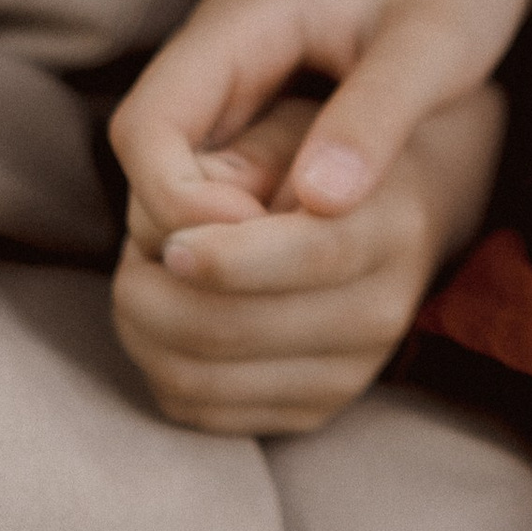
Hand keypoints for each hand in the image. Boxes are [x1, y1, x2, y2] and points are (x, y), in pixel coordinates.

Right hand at [110, 0, 531, 237]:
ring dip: (228, 246)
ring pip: (178, 198)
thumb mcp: (433, 43)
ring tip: (313, 262)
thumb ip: (376, 112)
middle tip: (294, 264)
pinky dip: (254, 242)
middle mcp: (214, 62)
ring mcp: (230, 98)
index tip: (262, 236)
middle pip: (150, 174)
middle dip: (201, 235)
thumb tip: (319, 203)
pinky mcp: (254, 131)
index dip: (180, 203)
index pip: (146, 128)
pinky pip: (220, 202)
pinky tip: (316, 255)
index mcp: (236, 24)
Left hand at [114, 85, 505, 436]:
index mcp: (390, 223)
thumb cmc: (331, 144)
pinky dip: (160, 368)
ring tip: (142, 276)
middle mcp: (381, 308)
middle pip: (233, 330)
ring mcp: (352, 370)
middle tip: (132, 251)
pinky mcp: (317, 408)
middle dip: (155, 294)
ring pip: (203, 381)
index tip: (167, 241)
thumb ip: (255, 152)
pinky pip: (204, 412)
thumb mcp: (303, 118)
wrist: (399, 205)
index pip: (303, 257)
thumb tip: (200, 224)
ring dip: (145, 332)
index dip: (222, 257)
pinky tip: (162, 318)